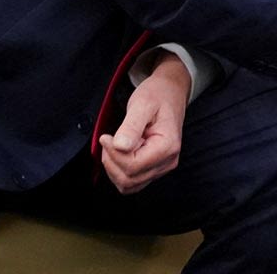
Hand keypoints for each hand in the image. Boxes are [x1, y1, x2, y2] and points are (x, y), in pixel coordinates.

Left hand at [100, 51, 189, 193]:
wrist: (170, 92)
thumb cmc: (158, 94)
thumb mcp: (142, 103)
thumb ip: (131, 126)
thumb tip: (120, 146)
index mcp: (168, 146)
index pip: (133, 166)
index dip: (113, 154)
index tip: (106, 137)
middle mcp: (167, 161)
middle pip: (129, 179)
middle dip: (112, 161)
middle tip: (108, 140)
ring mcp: (161, 167)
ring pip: (129, 185)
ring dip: (113, 168)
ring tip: (114, 145)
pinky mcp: (154, 168)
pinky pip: (132, 182)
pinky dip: (119, 172)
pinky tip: (119, 154)